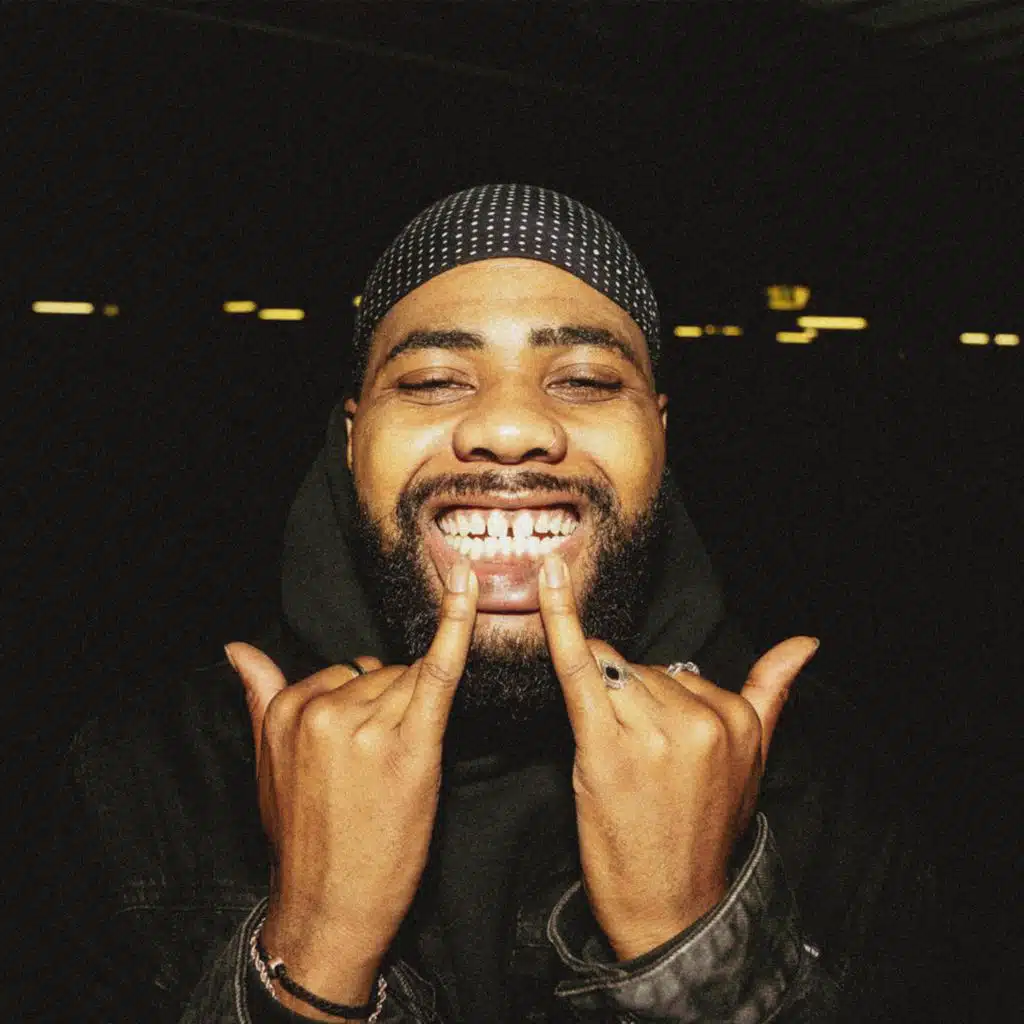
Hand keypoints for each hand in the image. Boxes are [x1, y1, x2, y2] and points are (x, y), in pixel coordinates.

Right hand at [225, 558, 477, 1014]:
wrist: (329, 911)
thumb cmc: (304, 840)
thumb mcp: (267, 767)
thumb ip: (258, 697)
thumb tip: (236, 648)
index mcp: (289, 710)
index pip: (346, 672)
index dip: (367, 706)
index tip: (369, 741)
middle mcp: (325, 710)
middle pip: (382, 674)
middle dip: (391, 708)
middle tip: (381, 769)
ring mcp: (367, 725)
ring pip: (410, 683)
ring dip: (415, 713)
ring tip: (395, 773)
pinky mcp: (411, 744)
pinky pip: (439, 671)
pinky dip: (456, 626)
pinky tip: (469, 589)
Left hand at [538, 553, 817, 960]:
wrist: (672, 908)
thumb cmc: (703, 833)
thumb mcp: (753, 763)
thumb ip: (772, 693)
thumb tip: (806, 641)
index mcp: (739, 719)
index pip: (675, 671)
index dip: (649, 704)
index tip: (647, 740)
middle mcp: (702, 720)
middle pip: (640, 670)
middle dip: (626, 704)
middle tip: (634, 764)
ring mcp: (654, 733)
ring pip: (609, 674)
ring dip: (600, 706)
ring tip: (618, 763)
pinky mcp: (605, 748)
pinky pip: (579, 670)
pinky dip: (559, 623)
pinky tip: (547, 585)